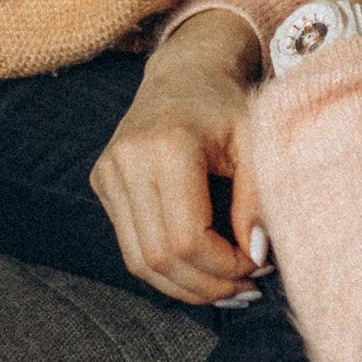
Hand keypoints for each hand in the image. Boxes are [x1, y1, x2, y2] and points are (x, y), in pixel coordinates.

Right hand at [90, 9, 266, 304]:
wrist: (185, 73)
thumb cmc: (228, 109)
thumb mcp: (258, 144)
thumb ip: (258, 200)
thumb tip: (255, 256)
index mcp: (170, 147)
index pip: (188, 238)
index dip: (224, 266)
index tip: (257, 264)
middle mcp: (130, 160)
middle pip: (160, 256)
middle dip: (206, 284)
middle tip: (244, 288)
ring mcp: (109, 172)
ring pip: (139, 260)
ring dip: (183, 286)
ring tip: (224, 287)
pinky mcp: (102, 181)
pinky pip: (130, 245)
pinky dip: (165, 269)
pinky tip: (198, 270)